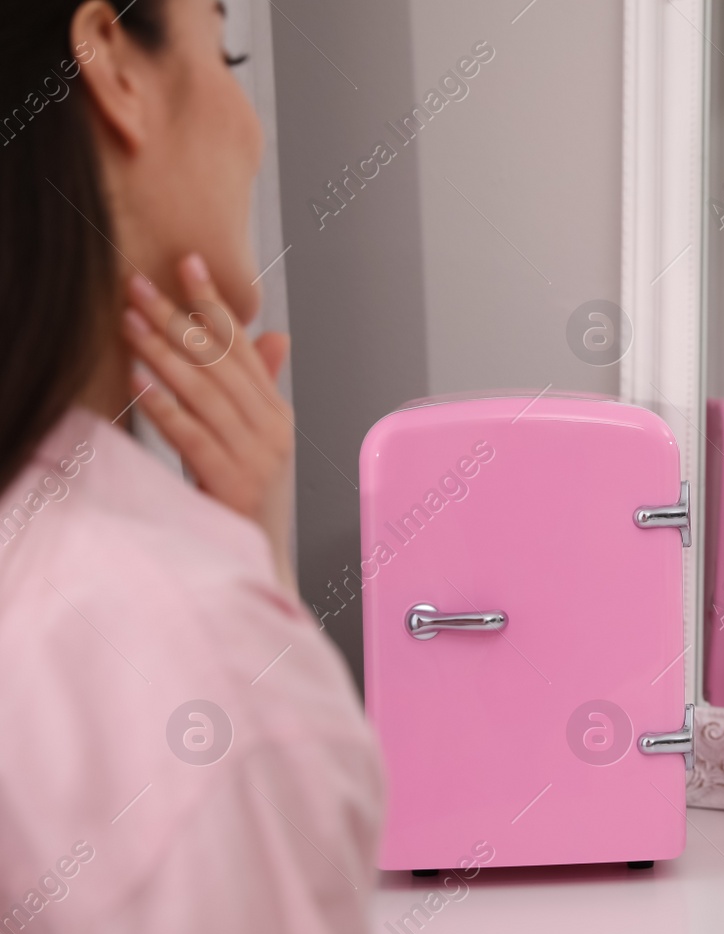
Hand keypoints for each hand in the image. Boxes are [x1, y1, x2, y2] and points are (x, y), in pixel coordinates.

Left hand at [121, 254, 296, 592]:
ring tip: (130, 322)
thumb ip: (261, 387)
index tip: (189, 265)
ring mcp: (255, 456)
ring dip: (163, 354)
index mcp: (276, 414)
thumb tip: (274, 336)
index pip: (243, 346)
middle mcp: (272, 430)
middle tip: (140, 287)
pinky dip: (164, 406)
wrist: (257, 562)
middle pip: (219, 363)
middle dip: (177, 320)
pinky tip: (139, 380)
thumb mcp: (259, 440)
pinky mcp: (233, 482)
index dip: (215, 304)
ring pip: (204, 393)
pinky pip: (193, 435)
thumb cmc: (248, 501)